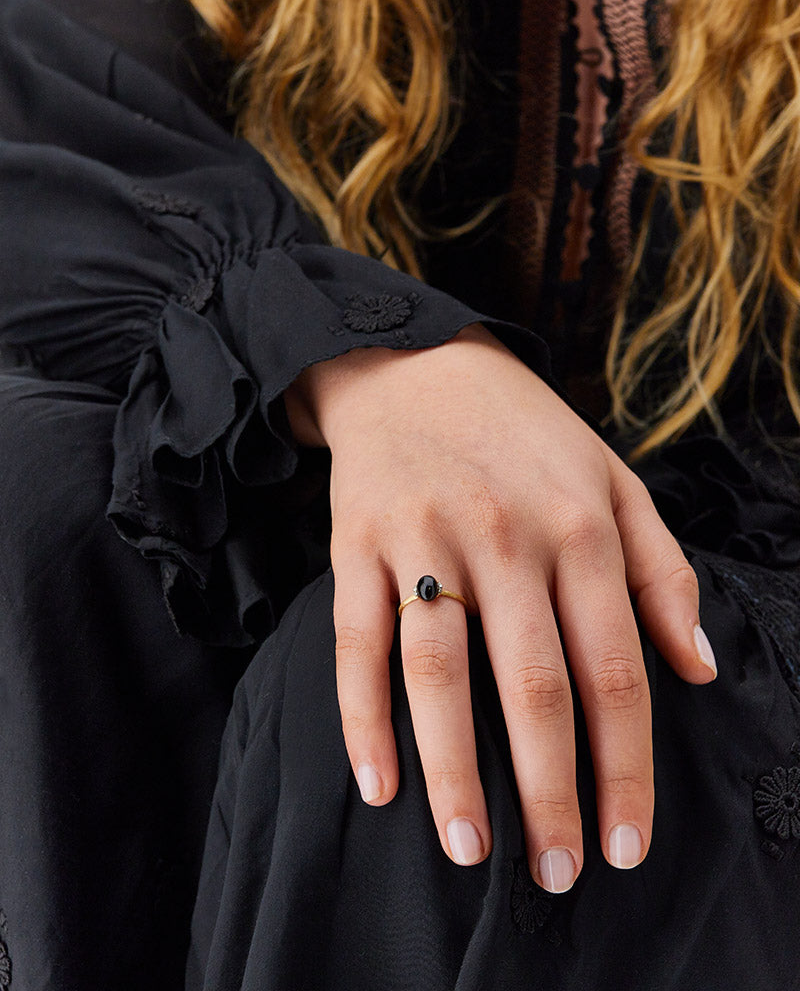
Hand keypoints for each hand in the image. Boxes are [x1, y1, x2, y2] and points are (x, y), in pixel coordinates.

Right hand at [285, 324, 716, 892]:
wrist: (417, 366)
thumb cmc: (525, 435)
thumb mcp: (615, 481)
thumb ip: (663, 573)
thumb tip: (696, 668)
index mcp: (583, 527)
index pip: (617, 671)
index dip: (627, 766)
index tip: (626, 841)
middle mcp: (508, 538)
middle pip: (534, 686)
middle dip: (551, 792)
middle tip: (556, 873)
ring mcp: (427, 541)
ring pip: (440, 675)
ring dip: (454, 773)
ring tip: (469, 850)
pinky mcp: (359, 544)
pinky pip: (357, 644)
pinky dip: (364, 719)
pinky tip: (379, 786)